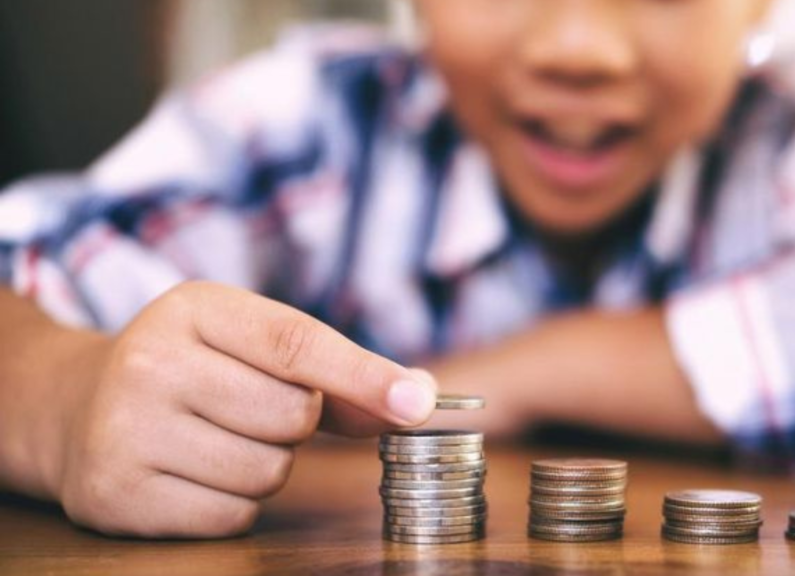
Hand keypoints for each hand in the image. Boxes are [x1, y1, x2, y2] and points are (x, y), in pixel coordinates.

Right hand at [54, 281, 435, 537]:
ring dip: (265, 465)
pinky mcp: (117, 494)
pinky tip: (195, 473)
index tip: (418, 404)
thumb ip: (335, 372)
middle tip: (248, 409)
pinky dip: (232, 504)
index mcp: (194, 309)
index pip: (296, 343)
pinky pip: (231, 515)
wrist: (77, 408)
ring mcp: (126, 430)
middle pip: (292, 416)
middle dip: (293, 424)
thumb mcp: (251, 345)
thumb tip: (416, 399)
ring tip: (218, 438)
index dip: (363, 376)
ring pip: (266, 472)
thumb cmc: (193, 370)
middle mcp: (150, 362)